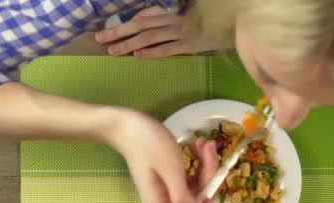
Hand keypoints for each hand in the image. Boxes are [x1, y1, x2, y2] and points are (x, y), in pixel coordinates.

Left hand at [95, 6, 215, 57]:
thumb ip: (171, 25)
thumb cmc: (210, 26)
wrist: (234, 26)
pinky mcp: (190, 45)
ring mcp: (181, 33)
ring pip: (150, 37)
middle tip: (99, 39)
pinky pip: (168, 48)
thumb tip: (151, 35)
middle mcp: (173, 22)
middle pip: (141, 26)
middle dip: (119, 31)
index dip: (125, 25)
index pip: (143, 19)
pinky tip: (138, 56)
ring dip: (130, 43)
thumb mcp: (189, 20)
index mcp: (171, 15)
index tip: (107, 32)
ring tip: (113, 51)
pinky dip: (152, 52)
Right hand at [110, 110, 217, 202]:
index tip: (207, 197)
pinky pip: (194, 179)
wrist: (128, 125)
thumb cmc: (148, 145)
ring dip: (206, 168)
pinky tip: (198, 145)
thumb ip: (183, 199)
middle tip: (208, 155)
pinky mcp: (174, 180)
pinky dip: (200, 163)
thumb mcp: (170, 170)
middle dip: (208, 183)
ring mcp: (170, 192)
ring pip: (199, 191)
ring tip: (203, 144)